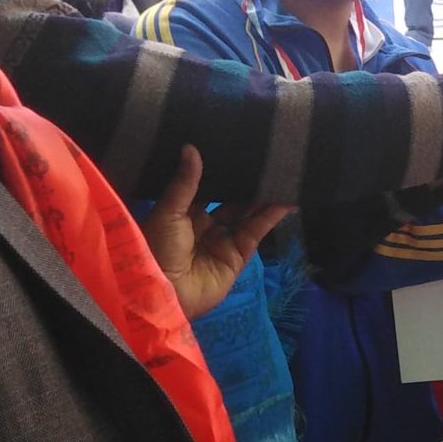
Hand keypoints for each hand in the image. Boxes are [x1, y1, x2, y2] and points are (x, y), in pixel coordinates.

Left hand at [143, 147, 290, 317]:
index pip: (205, 188)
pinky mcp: (238, 257)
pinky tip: (284, 200)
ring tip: (280, 175)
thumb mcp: (169, 211)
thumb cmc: (158, 249)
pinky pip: (255, 233)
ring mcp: (222, 242)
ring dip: (262, 198)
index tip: (235, 151)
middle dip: (245, 185)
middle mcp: (203, 226)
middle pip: (229, 201)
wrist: (164, 294)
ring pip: (247, 215)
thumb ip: (186, 182)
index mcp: (182, 213)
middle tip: (263, 160)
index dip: (220, 173)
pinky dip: (270, 217)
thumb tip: (191, 147)